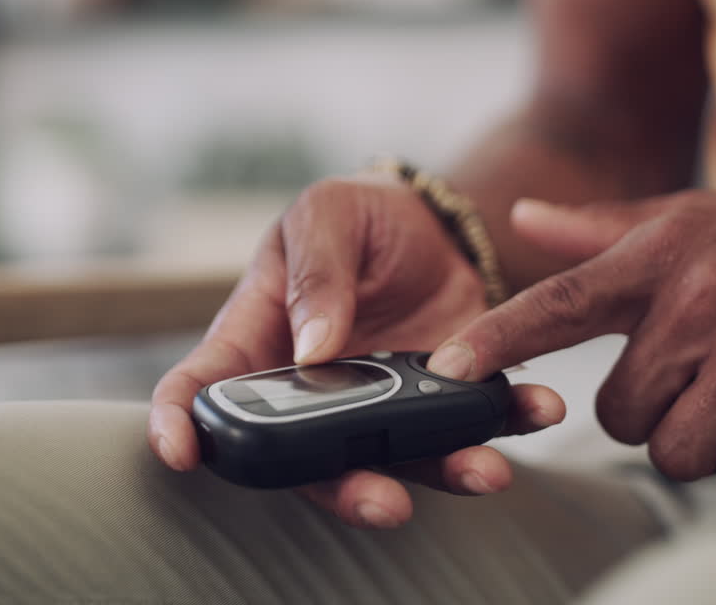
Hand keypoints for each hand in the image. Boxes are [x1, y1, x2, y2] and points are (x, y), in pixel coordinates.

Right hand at [148, 175, 565, 527]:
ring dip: (440, 473)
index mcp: (259, 338)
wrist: (435, 224)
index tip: (182, 454)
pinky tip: (536, 407)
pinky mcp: (438, 401)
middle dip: (347, 490)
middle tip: (386, 501)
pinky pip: (465, 426)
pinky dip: (504, 424)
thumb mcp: (326, 214)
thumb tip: (313, 345)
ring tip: (485, 468)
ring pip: (395, 460)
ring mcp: (376, 404)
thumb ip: (315, 270)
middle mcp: (311, 392)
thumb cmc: (357, 217)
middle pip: (308, 462)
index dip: (179, 425)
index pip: (200, 387)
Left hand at [426, 189, 715, 504]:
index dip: (497, 339)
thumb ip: (601, 228)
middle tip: (700, 379)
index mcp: (663, 255)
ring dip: (703, 443)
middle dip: (652, 413)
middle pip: (620, 413)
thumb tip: (521, 217)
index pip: (560, 302)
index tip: (446, 368)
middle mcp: (701, 298)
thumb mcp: (695, 216)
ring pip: (675, 451)